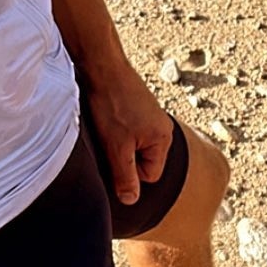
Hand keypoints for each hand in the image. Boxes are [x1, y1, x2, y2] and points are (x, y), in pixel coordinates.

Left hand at [84, 64, 173, 205]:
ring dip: (118, 142)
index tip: (115, 154)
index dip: (128, 171)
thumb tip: (131, 200)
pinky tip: (107, 116)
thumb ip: (125, 176)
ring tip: (107, 125)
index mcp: (163, 139)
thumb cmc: (111, 104)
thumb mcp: (116, 147)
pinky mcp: (137, 108)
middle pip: (142, 161)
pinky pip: (128, 131)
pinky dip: (116, 128)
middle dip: (124, 156)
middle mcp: (162, 128)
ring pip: (133, 145)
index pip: (149, 176)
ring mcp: (150, 117)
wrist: (102, 66)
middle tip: (109, 140)